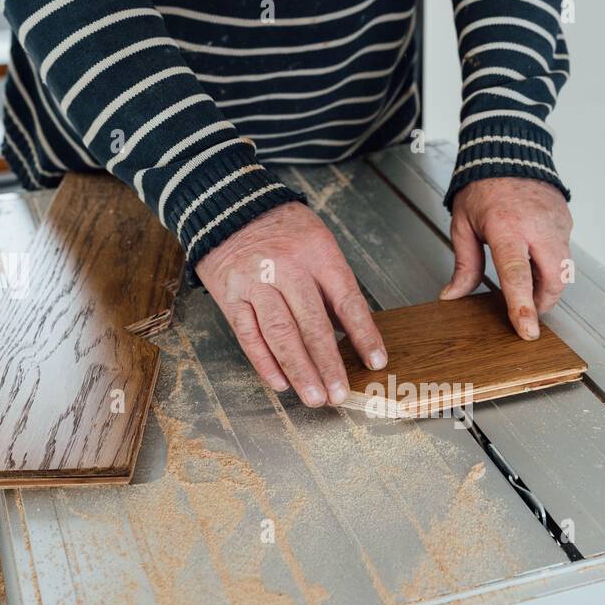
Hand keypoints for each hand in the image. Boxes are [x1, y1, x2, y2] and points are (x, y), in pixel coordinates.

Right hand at [196, 202, 386, 406]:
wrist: (228, 207)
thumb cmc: (283, 231)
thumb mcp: (318, 244)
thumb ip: (332, 288)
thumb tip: (351, 335)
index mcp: (318, 253)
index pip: (347, 300)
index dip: (363, 334)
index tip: (376, 362)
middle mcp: (287, 268)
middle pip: (312, 323)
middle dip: (328, 364)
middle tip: (339, 394)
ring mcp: (256, 283)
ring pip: (280, 334)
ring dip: (299, 370)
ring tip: (314, 397)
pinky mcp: (231, 297)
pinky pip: (249, 336)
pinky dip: (265, 363)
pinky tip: (281, 383)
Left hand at [441, 177, 572, 339]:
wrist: (510, 151)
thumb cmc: (483, 186)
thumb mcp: (463, 225)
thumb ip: (463, 265)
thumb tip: (453, 296)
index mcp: (506, 227)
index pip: (517, 275)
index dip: (522, 306)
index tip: (527, 330)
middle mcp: (537, 226)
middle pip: (552, 280)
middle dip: (542, 304)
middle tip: (527, 311)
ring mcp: (556, 223)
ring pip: (563, 271)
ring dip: (548, 287)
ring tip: (528, 285)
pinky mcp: (566, 222)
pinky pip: (564, 254)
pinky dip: (552, 267)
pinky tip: (535, 261)